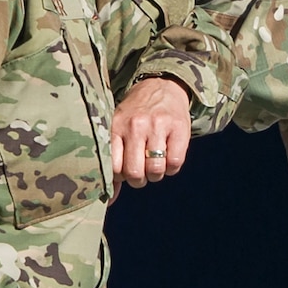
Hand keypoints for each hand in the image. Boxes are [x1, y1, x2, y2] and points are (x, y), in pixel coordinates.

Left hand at [111, 75, 191, 191]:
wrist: (161, 86)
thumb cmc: (135, 115)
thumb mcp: (119, 130)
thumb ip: (113, 163)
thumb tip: (108, 201)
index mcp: (116, 127)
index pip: (114, 168)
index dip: (121, 177)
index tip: (125, 171)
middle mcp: (135, 126)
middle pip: (135, 173)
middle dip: (139, 180)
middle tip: (142, 172)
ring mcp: (157, 126)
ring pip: (156, 170)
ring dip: (156, 175)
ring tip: (155, 164)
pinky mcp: (179, 128)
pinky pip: (175, 163)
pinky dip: (172, 168)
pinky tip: (168, 158)